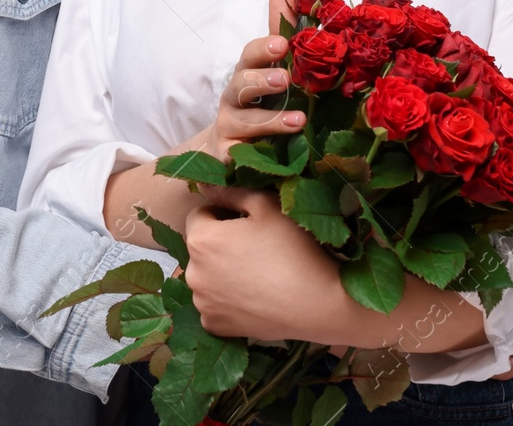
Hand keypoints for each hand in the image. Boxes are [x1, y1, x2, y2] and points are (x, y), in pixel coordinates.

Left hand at [181, 184, 341, 342]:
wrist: (320, 304)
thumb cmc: (294, 249)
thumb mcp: (266, 205)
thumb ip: (231, 191)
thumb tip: (204, 185)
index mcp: (200, 239)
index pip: (200, 214)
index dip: (224, 213)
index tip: (249, 223)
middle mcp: (192, 273)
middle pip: (202, 247)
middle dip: (221, 243)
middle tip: (257, 248)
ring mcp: (203, 304)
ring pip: (207, 277)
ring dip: (221, 272)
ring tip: (257, 274)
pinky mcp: (216, 327)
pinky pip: (214, 305)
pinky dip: (227, 300)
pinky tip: (254, 298)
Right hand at [204, 0, 305, 161]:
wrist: (225, 153)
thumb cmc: (255, 106)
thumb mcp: (268, 69)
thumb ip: (278, 33)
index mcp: (246, 74)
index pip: (250, 55)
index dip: (263, 48)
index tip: (282, 44)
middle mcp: (233, 100)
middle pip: (240, 85)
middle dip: (260, 80)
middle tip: (285, 79)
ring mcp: (229, 129)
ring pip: (244, 123)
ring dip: (270, 122)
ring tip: (299, 122)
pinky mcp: (228, 159)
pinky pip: (237, 159)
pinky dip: (250, 159)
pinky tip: (268, 163)